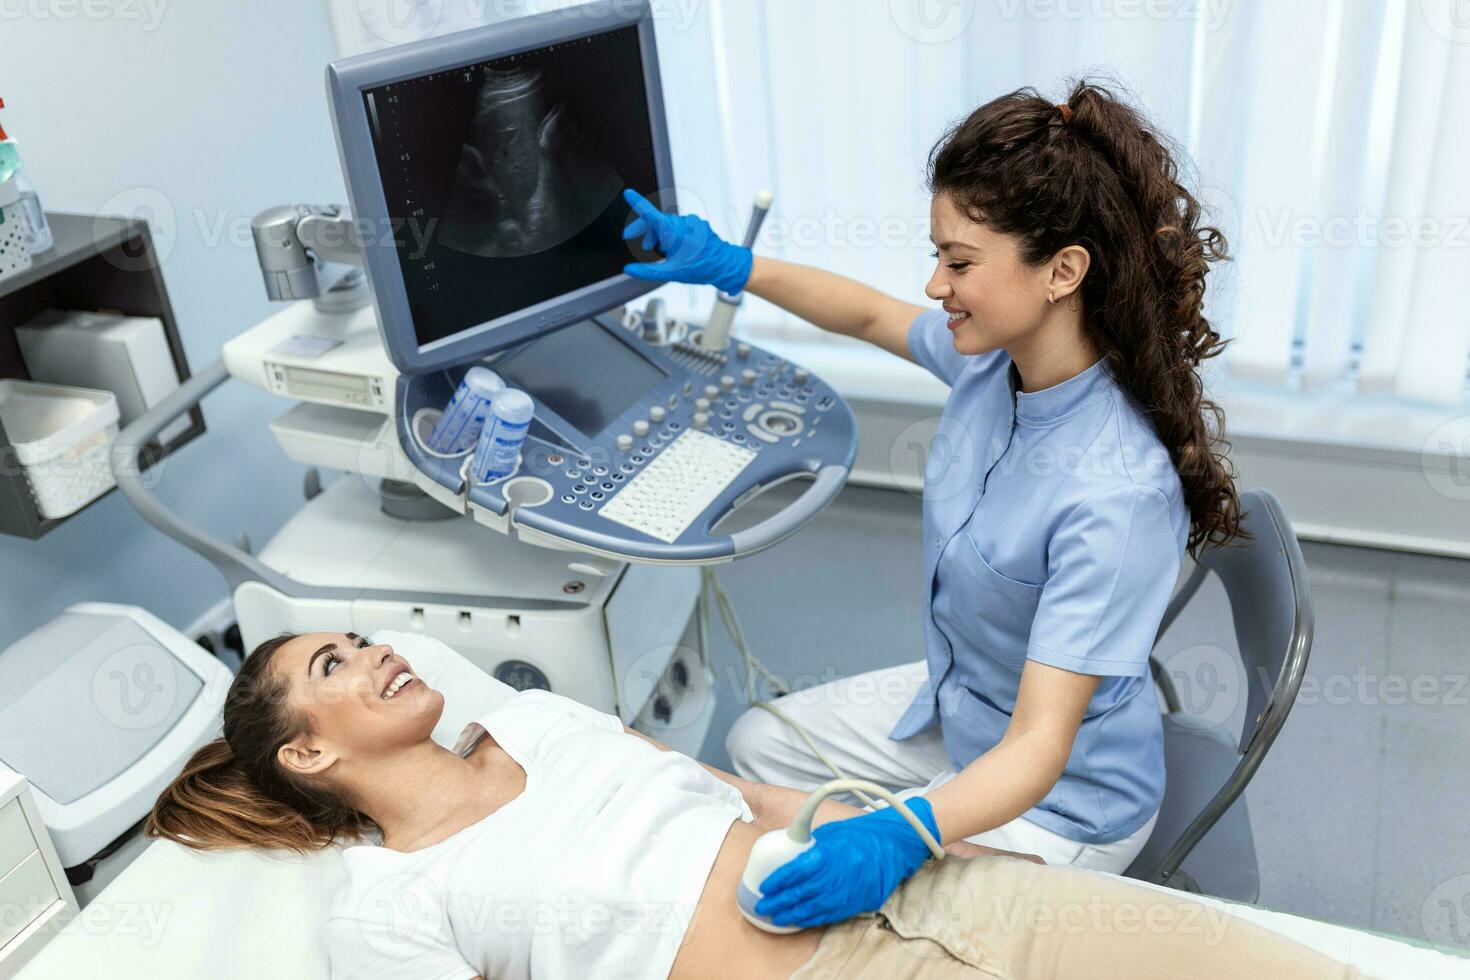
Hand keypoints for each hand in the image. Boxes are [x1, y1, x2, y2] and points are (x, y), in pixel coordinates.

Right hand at [621, 188, 752, 293]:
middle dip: (644, 230)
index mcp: (674, 232)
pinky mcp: (698, 224)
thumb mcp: (671, 273)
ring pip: (667, 224)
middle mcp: (683, 223)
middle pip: (656, 221)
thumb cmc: (702, 268)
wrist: (726, 266)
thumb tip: (630, 269)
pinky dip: (672, 235)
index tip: (628, 194)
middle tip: (634, 241)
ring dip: (659, 235)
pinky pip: (679, 225)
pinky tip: (676, 248)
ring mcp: (691, 222)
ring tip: (662, 252)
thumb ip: (647, 271)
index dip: (637, 203)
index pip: (651, 214)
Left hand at [754, 797, 940, 928]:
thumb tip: (788, 855)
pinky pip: (831, 914)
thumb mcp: (833, 832)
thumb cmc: (863, 834)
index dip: (779, 879)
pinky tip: (800, 919)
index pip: (799, 869)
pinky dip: (813, 918)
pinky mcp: (859, 902)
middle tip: (763, 905)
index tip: (765, 885)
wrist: (896, 845)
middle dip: (780, 901)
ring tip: (776, 916)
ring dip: (793, 914)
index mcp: (832, 852)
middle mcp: (841, 873)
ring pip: (816, 908)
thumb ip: (811, 846)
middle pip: (804, 893)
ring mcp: (851, 890)